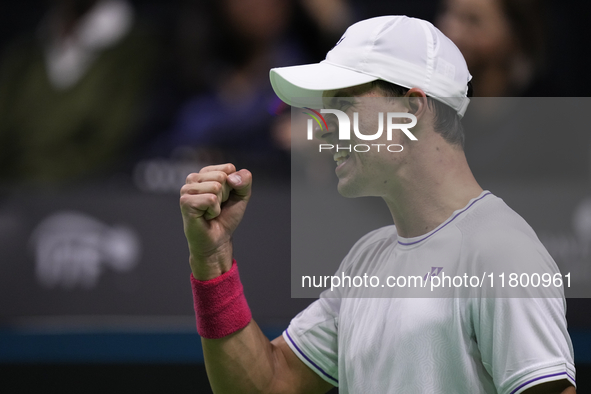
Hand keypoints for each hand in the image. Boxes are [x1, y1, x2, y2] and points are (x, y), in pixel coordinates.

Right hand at [180, 163, 251, 279]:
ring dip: (219, 204)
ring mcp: (187, 189)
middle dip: (226, 194)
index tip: (226, 197)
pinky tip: (206, 216)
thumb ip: (244, 180)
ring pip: (216, 187)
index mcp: (206, 173)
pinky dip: (213, 211)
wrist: (218, 239)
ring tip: (210, 211)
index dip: (233, 185)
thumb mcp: (242, 195)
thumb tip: (231, 177)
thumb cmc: (227, 216)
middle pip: (222, 177)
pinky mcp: (185, 202)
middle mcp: (193, 178)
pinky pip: (210, 199)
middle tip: (217, 206)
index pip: (228, 168)